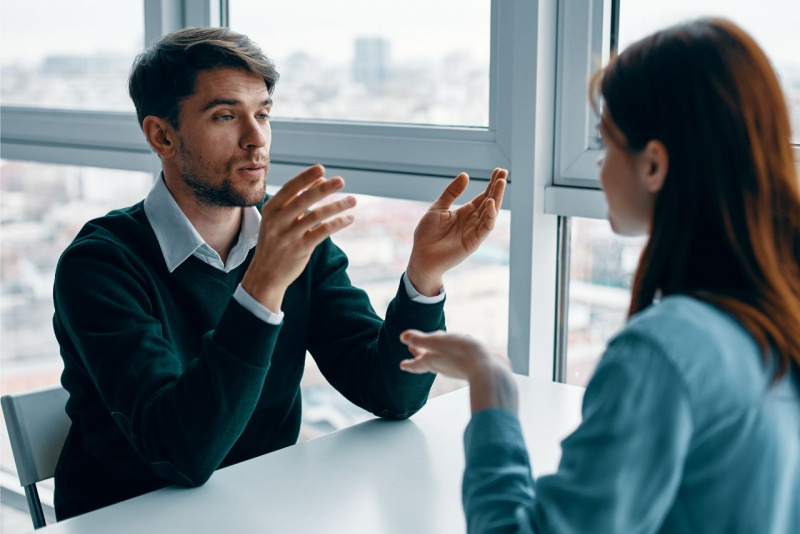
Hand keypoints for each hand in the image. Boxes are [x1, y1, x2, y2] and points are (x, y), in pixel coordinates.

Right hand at [241, 165, 355, 311]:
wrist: (266, 274)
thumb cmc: (276, 241)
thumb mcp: (279, 219)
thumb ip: (298, 199)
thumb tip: (322, 179)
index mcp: (271, 209)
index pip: (289, 188)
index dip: (305, 178)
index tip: (321, 168)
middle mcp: (278, 221)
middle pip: (304, 200)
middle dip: (324, 188)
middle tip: (341, 180)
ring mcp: (289, 236)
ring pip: (316, 216)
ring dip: (337, 206)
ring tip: (352, 200)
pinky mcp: (301, 249)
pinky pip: (322, 232)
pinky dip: (337, 223)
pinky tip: (348, 218)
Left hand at [399, 330, 517, 413]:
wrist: (489, 369)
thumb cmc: (461, 354)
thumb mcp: (436, 343)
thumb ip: (420, 340)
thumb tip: (402, 337)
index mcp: (433, 361)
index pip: (417, 363)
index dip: (409, 363)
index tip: (402, 365)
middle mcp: (444, 366)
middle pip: (429, 359)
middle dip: (420, 353)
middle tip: (413, 350)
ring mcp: (459, 365)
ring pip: (445, 356)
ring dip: (439, 349)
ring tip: (438, 343)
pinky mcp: (473, 363)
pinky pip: (462, 353)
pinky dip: (459, 346)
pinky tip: (465, 339)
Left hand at [407, 168, 506, 295]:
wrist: (421, 256)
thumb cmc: (427, 234)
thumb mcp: (438, 208)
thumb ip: (452, 192)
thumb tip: (466, 175)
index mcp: (465, 212)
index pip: (483, 196)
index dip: (491, 184)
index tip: (499, 171)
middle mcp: (473, 221)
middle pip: (490, 201)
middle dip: (498, 188)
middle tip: (504, 173)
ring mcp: (474, 231)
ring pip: (491, 213)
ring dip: (497, 198)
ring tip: (501, 183)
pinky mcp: (473, 242)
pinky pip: (486, 227)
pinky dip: (490, 215)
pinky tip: (490, 203)